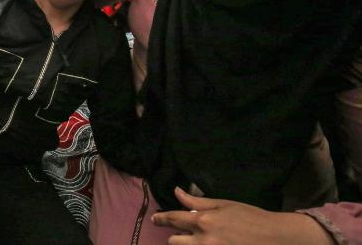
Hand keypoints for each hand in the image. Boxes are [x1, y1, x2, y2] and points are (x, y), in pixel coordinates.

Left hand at [151, 187, 333, 244]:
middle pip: (175, 242)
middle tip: (185, 233)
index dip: (161, 219)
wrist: (276, 237)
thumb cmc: (250, 217)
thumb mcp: (224, 205)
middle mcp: (204, 240)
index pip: (174, 220)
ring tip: (200, 238)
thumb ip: (198, 201)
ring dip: (188, 244)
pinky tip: (209, 243)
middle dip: (176, 236)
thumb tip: (177, 191)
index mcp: (204, 221)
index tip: (155, 219)